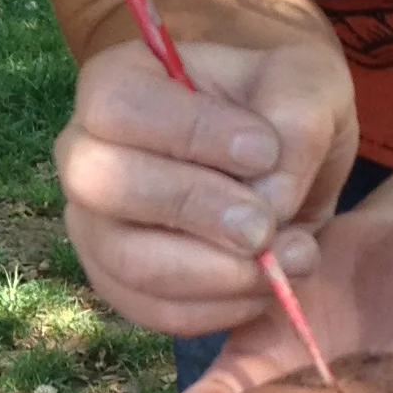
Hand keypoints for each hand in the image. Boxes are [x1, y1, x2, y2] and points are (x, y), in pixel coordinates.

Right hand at [56, 29, 357, 338]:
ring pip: (128, 262)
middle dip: (193, 209)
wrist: (277, 159)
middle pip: (104, 184)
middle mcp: (85, 153)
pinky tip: (269, 285)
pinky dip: (219, 309)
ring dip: (216, 272)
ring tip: (289, 256)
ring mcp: (94, 225)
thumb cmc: (280, 106)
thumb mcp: (308, 84)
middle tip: (264, 224)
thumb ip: (297, 121)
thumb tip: (268, 198)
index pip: (119, 106)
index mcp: (116, 80)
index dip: (189, 133)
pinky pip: (155, 312)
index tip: (264, 152)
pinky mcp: (119, 284)